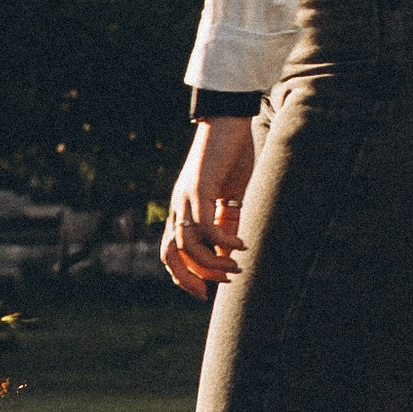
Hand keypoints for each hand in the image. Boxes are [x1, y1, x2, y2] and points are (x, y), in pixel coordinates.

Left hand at [160, 118, 255, 292]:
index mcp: (182, 210)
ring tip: (236, 268)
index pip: (172, 251)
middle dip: (189, 278)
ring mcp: (185, 198)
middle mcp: (178, 207)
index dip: (185, 274)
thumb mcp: (232, 195)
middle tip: (214, 290)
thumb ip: (228, 221)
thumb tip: (228, 252)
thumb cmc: (232, 154)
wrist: (228, 120)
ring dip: (212, 263)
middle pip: (170, 254)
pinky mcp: (198, 189)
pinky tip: (242, 245)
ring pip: (188, 244)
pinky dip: (224, 241)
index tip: (206, 291)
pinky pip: (206, 225)